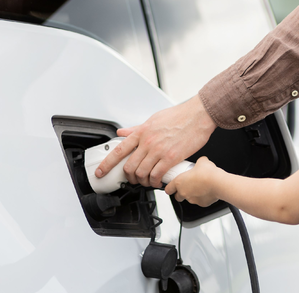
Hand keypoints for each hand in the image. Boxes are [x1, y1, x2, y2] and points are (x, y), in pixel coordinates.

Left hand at [96, 95, 215, 187]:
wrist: (198, 115)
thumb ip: (136, 128)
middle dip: (130, 177)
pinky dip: (154, 182)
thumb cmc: (179, 116)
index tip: (101, 172)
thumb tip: (122, 132)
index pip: (119, 150)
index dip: (107, 164)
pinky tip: (157, 181)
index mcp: (142, 132)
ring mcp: (159, 150)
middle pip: (129, 167)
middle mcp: (148, 142)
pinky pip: (157, 176)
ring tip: (147, 181)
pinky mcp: (171, 157)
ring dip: (142, 181)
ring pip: (142, 174)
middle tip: (134, 179)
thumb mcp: (153, 119)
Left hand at [165, 157, 220, 206]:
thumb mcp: (201, 161)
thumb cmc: (207, 173)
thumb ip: (197, 163)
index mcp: (179, 182)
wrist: (218, 183)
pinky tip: (206, 191)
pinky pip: (199, 201)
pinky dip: (201, 197)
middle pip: (177, 196)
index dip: (169, 188)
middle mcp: (184, 192)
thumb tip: (201, 161)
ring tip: (199, 186)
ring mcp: (192, 199)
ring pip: (189, 199)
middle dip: (180, 193)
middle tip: (186, 186)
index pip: (168, 189)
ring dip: (191, 194)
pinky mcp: (201, 204)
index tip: (170, 186)